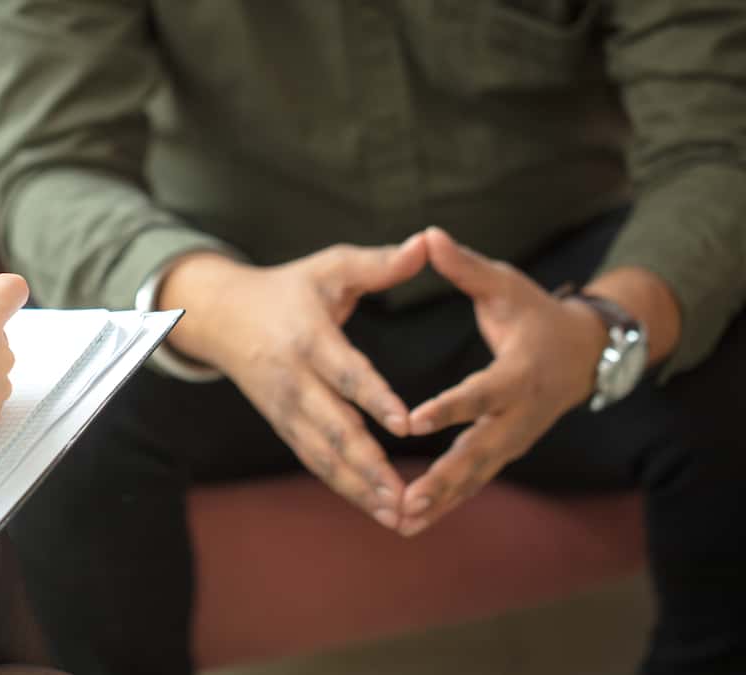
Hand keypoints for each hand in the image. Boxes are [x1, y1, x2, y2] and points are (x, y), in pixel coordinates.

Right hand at [159, 236, 427, 528]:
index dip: (374, 398)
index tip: (406, 424)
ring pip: (324, 456)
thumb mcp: (329, 266)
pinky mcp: (284, 425)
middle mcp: (294, 381)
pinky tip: (378, 508)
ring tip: (399, 516)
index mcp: (309, 338)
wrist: (222, 317)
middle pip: (333, 428)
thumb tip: (429, 242)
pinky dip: (345, 487)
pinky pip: (316, 461)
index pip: (345, 372)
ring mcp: (286, 409)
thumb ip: (380, 263)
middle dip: (369, 465)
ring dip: (360, 488)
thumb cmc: (289, 288)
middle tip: (405, 494)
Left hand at [399, 228, 605, 535]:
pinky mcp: (504, 452)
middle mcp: (518, 415)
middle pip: (479, 451)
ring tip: (402, 522)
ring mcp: (514, 439)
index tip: (411, 422)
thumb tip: (427, 234)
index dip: (448, 408)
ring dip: (441, 501)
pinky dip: (447, 503)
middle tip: (408, 499)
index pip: (479, 394)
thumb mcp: (506, 284)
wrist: (585, 352)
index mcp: (517, 373)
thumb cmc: (536, 312)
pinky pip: (474, 482)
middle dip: (444, 477)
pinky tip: (410, 522)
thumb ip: (465, 266)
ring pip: (475, 476)